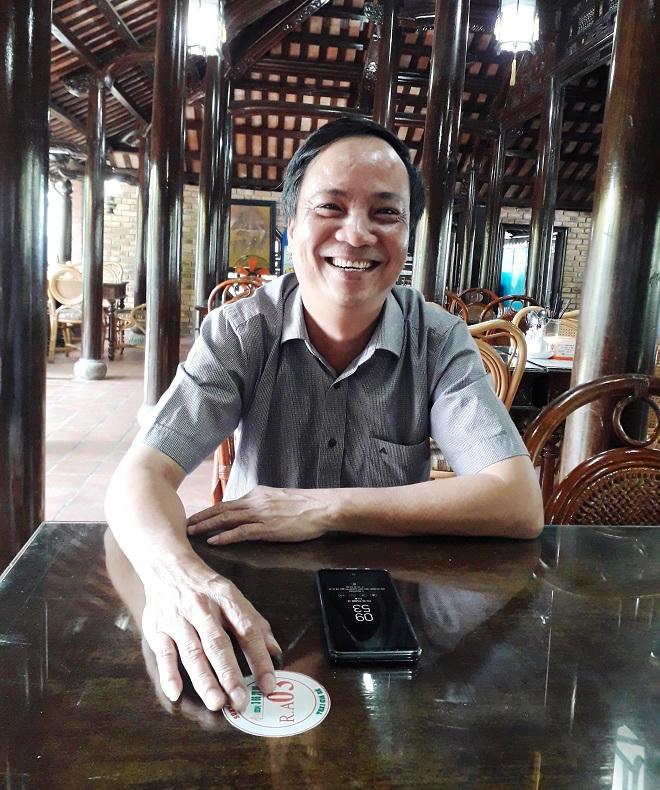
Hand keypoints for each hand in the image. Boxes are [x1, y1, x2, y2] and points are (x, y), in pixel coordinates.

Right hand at [140, 556, 280, 711]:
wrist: (168, 566)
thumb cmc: (206, 588)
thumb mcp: (233, 596)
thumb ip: (254, 623)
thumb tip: (275, 650)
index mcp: (226, 598)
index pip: (247, 629)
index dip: (259, 657)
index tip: (269, 684)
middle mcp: (202, 608)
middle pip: (218, 643)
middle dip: (230, 673)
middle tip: (241, 700)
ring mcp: (178, 618)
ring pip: (192, 651)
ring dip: (204, 678)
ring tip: (216, 703)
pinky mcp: (157, 628)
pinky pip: (163, 652)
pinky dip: (168, 673)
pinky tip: (176, 692)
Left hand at [186, 485, 333, 544]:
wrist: (323, 506)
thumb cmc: (306, 505)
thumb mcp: (280, 500)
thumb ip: (264, 504)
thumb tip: (253, 511)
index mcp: (257, 494)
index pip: (228, 503)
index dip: (210, 510)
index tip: (196, 516)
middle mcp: (255, 502)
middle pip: (222, 509)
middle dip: (201, 517)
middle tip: (184, 524)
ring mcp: (261, 514)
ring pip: (227, 519)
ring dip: (206, 526)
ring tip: (191, 532)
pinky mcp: (268, 527)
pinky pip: (241, 532)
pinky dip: (225, 536)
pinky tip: (213, 541)